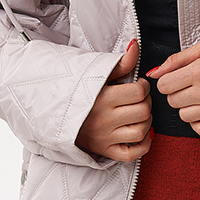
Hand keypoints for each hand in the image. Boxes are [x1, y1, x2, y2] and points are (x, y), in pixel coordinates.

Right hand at [75, 38, 152, 161]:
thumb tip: (135, 45)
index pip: (139, 93)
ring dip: (146, 122)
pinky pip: (132, 154)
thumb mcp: (96, 74)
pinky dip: (143, 144)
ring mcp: (104, 137)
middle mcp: (104, 119)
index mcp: (102, 98)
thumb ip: (120, 63)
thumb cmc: (77, 91)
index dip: (143, 87)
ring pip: (141, 131)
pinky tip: (140, 133)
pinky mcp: (104, 150)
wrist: (53, 112)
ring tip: (138, 114)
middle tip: (138, 99)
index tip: (138, 86)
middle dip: (146, 102)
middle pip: (143, 111)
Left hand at [146, 39, 199, 136]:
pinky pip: (199, 129)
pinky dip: (198, 121)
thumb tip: (154, 74)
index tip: (176, 79)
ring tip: (199, 96)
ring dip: (187, 107)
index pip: (164, 86)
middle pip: (172, 101)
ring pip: (183, 116)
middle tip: (190, 85)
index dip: (167, 81)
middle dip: (177, 93)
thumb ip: (175, 60)